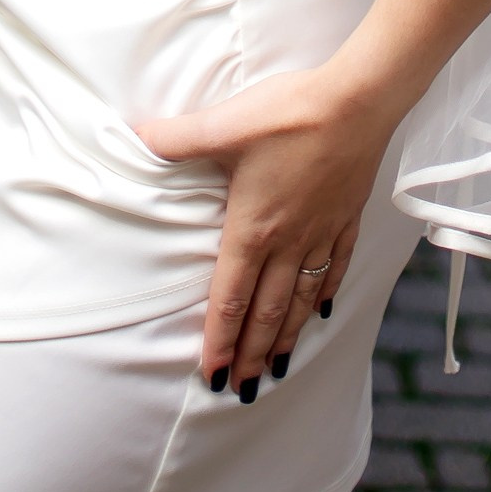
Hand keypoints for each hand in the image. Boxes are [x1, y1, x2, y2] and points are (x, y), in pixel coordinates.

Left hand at [135, 64, 399, 395]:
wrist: (355, 102)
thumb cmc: (288, 113)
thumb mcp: (224, 124)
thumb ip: (177, 137)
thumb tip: (135, 136)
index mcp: (253, 227)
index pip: (230, 297)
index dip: (219, 339)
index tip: (212, 375)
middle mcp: (287, 241)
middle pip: (266, 312)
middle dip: (251, 355)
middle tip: (242, 389)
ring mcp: (320, 232)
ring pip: (300, 300)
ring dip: (286, 337)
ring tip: (277, 368)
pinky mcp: (346, 218)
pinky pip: (334, 268)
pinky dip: (324, 295)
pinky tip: (323, 311)